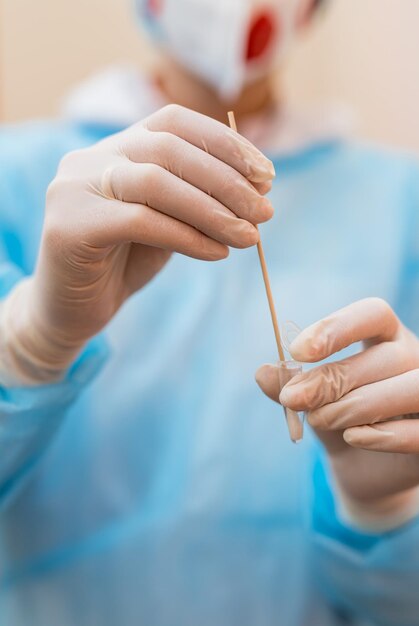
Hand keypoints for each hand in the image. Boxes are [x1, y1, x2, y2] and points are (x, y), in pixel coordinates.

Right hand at [2, 105, 274, 383]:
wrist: (71, 312)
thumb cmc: (123, 264)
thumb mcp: (168, 223)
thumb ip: (198, 200)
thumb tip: (259, 187)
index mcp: (115, 148)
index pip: (175, 123)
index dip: (226, 143)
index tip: (266, 175)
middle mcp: (90, 158)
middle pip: (169, 149)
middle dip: (227, 180)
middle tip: (266, 212)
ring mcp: (74, 188)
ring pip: (156, 182)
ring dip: (213, 210)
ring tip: (251, 237)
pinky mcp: (69, 227)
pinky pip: (141, 222)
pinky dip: (188, 237)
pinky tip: (218, 254)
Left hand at [256, 299, 418, 529]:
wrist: (363, 467)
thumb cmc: (338, 418)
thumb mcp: (308, 399)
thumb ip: (289, 385)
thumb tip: (263, 372)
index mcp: (383, 336)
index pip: (372, 313)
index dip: (336, 328)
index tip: (297, 351)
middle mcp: (412, 357)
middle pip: (382, 356)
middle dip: (331, 379)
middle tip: (294, 399)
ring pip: (410, 388)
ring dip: (359, 405)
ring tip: (322, 420)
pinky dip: (384, 435)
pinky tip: (353, 438)